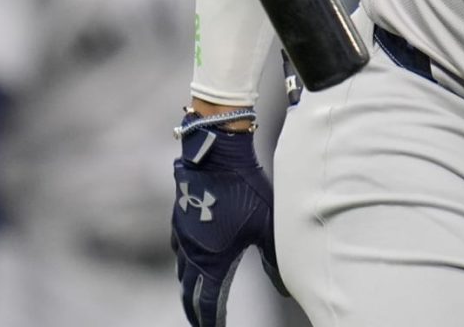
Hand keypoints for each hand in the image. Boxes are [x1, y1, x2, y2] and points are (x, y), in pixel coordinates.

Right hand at [172, 117, 279, 326]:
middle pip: (189, 293)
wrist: (217, 153)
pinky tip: (189, 259)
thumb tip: (285, 287)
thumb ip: (274, 258)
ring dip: (189, 288)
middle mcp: (192, 252)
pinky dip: (184, 263)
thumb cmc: (246, 188)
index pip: (208, 302)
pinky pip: (179, 250)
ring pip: (182, 272)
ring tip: (196, 297)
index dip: (211, 321)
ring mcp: (183, 235)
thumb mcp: (267, 225)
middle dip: (196, 311)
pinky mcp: (180, 218)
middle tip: (203, 323)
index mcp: (211, 260)